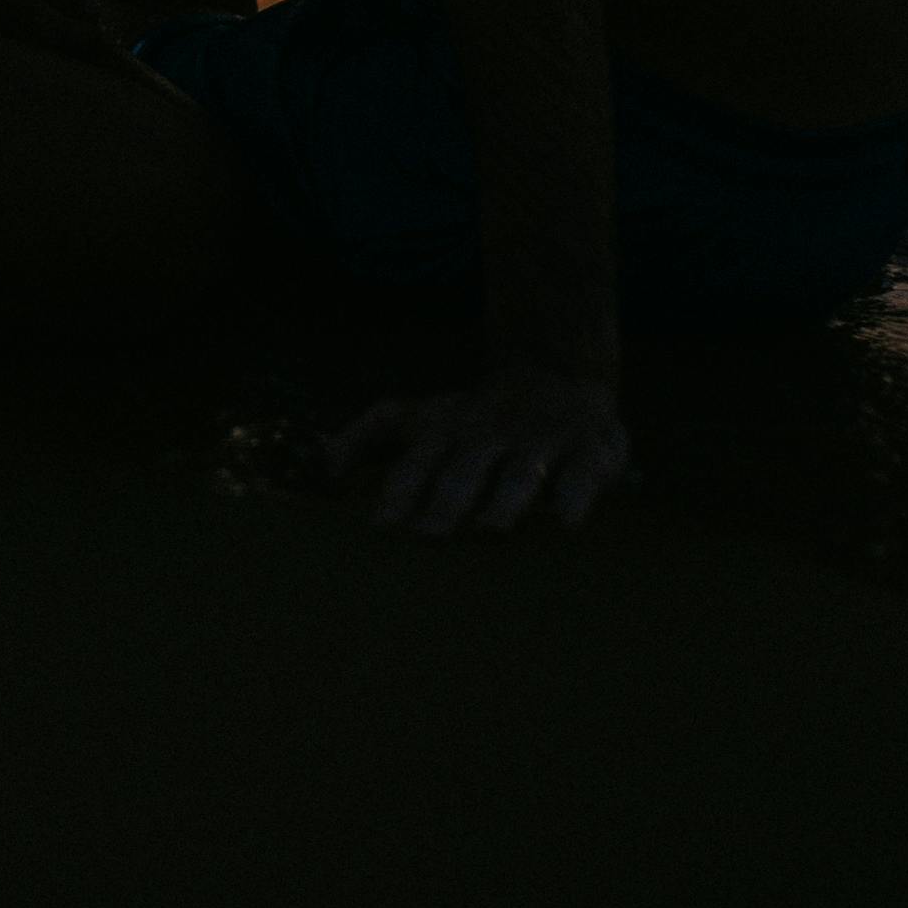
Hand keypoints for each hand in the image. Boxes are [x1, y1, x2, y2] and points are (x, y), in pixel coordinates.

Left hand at [327, 369, 632, 536]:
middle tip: (430, 536)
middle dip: (446, 500)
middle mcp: (488, 437)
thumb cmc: (470, 418)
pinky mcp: (589, 449)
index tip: (380, 526)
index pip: (416, 462)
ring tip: (491, 528)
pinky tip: (564, 522)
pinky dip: (574, 496)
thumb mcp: (415, 419)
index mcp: (445, 433)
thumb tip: (318, 465)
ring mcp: (538, 441)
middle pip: (464, 468)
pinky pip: (582, 474)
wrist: (554, 372)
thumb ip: (363, 438)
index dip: (398, 490)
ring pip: (520, 472)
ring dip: (504, 499)